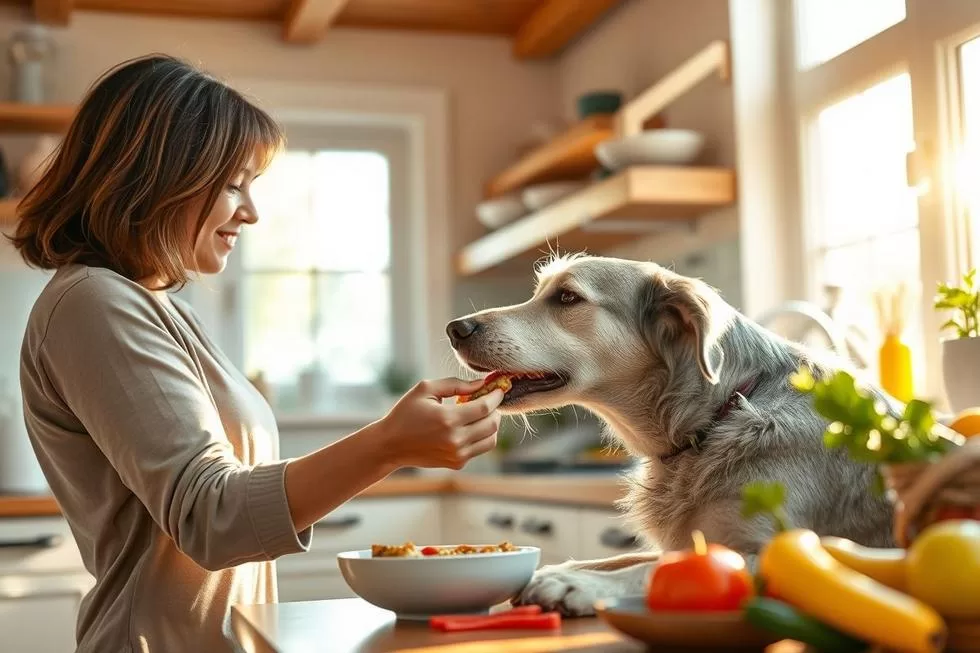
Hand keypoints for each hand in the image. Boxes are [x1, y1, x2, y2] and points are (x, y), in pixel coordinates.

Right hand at [375, 377, 503, 470]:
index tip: (499, 388)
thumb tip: (481, 384)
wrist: (391, 444)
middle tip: (490, 400)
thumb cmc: (406, 412)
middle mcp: (455, 439)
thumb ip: (456, 384)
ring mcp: (457, 454)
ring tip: (481, 414)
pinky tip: (470, 426)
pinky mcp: (457, 463)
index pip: (485, 407)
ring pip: (491, 439)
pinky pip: (480, 448)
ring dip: (491, 424)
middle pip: (492, 424)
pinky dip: (481, 436)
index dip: (496, 396)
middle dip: (496, 409)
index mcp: (447, 419)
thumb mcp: (426, 389)